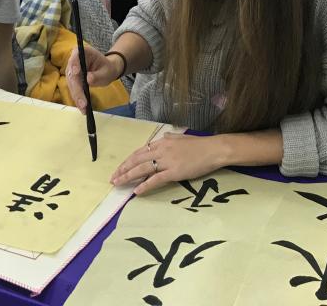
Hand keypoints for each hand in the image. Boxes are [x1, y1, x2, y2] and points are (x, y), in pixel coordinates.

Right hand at [65, 43, 123, 113]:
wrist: (106, 71)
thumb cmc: (107, 68)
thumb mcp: (107, 70)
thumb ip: (98, 75)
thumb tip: (88, 79)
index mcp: (83, 52)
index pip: (76, 55)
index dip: (74, 63)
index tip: (76, 72)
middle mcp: (74, 60)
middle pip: (72, 74)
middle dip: (77, 89)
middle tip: (83, 102)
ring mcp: (72, 71)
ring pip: (71, 84)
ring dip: (77, 97)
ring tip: (83, 108)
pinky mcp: (73, 80)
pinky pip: (74, 89)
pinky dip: (78, 99)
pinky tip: (82, 108)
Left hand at [111, 134, 225, 194]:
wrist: (214, 150)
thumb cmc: (200, 145)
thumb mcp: (181, 137)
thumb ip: (170, 137)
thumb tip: (164, 136)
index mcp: (162, 142)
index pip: (140, 151)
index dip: (128, 160)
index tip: (120, 168)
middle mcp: (161, 150)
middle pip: (137, 160)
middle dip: (123, 169)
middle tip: (113, 178)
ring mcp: (167, 161)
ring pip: (142, 169)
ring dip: (128, 177)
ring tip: (118, 183)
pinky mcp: (174, 172)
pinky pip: (156, 179)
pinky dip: (145, 185)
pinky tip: (136, 191)